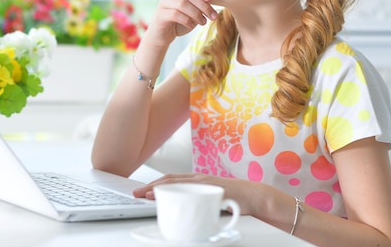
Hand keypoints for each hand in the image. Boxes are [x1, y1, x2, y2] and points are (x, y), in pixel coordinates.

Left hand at [133, 173, 261, 215]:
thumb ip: (197, 202)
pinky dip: (178, 192)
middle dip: (151, 186)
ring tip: (145, 195)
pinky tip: (169, 196)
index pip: (171, 180)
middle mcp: (198, 179)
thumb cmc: (233, 198)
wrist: (254, 196)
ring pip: (176, 183)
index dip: (154, 184)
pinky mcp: (211, 188)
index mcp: (196, 180)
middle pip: (169, 180)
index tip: (141, 190)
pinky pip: (191, 189)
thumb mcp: (210, 199)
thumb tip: (182, 211)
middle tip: (136, 193)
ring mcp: (204, 182)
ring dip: (159, 188)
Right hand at [148, 0, 217, 43]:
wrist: (164, 34)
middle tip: (213, 16)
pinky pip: (175, 14)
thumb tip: (214, 1)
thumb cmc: (181, 20)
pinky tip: (192, 25)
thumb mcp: (194, 10)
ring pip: (182, 4)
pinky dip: (186, 20)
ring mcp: (163, 2)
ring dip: (196, 14)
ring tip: (203, 22)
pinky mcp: (160, 14)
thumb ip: (201, 3)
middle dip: (203, 6)